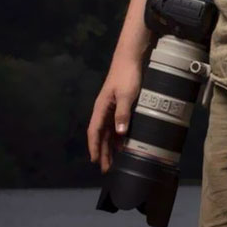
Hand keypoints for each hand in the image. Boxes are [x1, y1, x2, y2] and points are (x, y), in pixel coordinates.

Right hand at [87, 56, 143, 172]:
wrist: (131, 58)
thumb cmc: (127, 75)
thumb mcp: (127, 95)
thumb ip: (123, 114)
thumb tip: (120, 133)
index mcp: (101, 107)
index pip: (94, 131)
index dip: (95, 147)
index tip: (95, 161)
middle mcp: (104, 110)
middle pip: (101, 135)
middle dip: (102, 152)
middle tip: (106, 169)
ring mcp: (112, 108)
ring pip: (109, 132)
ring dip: (110, 147)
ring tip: (114, 162)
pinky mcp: (120, 105)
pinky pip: (117, 125)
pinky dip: (119, 137)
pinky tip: (123, 145)